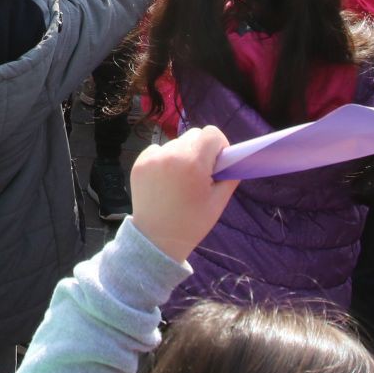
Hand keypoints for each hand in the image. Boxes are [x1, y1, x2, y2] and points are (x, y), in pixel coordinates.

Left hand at [130, 126, 238, 261]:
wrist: (156, 239)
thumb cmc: (192, 223)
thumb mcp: (218, 202)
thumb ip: (229, 176)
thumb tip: (233, 160)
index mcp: (193, 163)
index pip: (211, 133)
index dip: (219, 146)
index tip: (218, 162)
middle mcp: (171, 154)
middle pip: (194, 135)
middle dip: (202, 150)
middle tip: (201, 173)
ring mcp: (153, 157)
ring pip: (176, 143)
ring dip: (183, 155)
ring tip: (181, 180)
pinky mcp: (139, 162)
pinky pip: (159, 150)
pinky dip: (165, 160)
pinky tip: (166, 180)